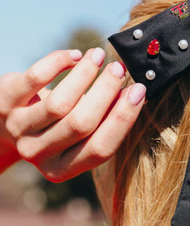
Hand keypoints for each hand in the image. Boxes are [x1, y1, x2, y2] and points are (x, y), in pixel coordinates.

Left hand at [0, 47, 145, 179]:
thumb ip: (102, 121)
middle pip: (80, 125)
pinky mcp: (4, 102)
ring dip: (85, 75)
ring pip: (59, 104)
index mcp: (61, 169)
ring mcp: (18, 130)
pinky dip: (58, 62)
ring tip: (98, 56)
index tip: (140, 91)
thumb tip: (136, 93)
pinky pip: (35, 79)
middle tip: (120, 69)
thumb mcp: (74, 134)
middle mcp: (38, 154)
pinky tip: (74, 55)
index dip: (123, 118)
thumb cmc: (52, 125)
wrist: (2, 122)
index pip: (100, 148)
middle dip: (106, 93)